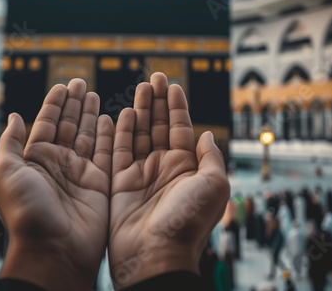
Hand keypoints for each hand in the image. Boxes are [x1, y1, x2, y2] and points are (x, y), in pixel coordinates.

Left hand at [0, 79, 113, 289]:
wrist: (53, 249)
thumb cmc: (25, 212)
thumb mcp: (5, 173)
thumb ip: (9, 142)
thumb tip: (14, 116)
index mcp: (35, 159)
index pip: (47, 123)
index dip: (55, 103)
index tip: (63, 85)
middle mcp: (58, 164)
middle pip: (69, 126)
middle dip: (75, 104)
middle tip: (82, 82)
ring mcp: (80, 173)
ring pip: (87, 136)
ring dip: (91, 115)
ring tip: (95, 94)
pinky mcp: (100, 183)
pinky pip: (106, 153)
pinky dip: (109, 135)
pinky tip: (111, 118)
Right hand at [109, 73, 229, 287]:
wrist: (156, 255)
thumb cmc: (188, 222)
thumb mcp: (214, 186)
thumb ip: (211, 157)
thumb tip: (207, 135)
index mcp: (186, 168)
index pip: (180, 128)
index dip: (177, 105)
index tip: (173, 84)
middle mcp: (163, 167)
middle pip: (158, 126)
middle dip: (157, 101)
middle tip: (154, 76)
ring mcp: (140, 174)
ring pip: (138, 133)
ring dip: (139, 110)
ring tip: (140, 87)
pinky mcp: (119, 182)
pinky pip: (118, 151)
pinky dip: (119, 131)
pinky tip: (122, 113)